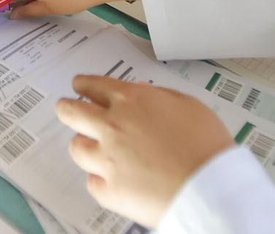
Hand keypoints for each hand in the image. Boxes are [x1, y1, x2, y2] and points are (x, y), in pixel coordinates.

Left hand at [56, 77, 235, 228]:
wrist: (209, 187)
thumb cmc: (206, 147)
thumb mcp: (186, 104)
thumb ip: (157, 97)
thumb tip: (142, 96)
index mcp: (132, 101)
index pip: (94, 85)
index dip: (83, 84)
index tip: (78, 85)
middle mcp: (112, 126)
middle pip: (72, 112)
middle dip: (66, 108)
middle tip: (65, 108)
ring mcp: (106, 159)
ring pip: (77, 148)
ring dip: (83, 145)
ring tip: (89, 148)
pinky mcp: (108, 190)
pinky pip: (93, 182)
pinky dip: (100, 180)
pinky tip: (110, 179)